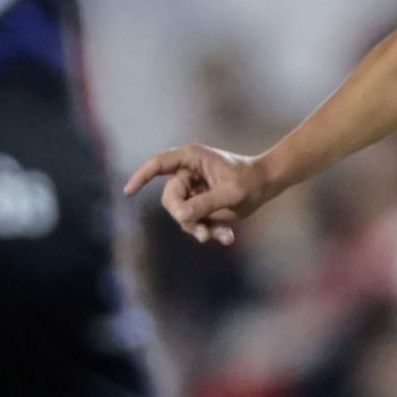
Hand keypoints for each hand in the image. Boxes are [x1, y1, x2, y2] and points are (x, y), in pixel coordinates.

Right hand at [123, 144, 277, 245]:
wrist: (267, 185)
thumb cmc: (251, 181)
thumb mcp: (231, 193)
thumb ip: (205, 203)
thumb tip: (180, 215)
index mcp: (191, 158)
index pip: (158, 164)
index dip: (141, 177)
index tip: (129, 192)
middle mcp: (187, 173)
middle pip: (170, 199)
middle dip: (184, 216)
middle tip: (202, 231)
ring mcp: (193, 189)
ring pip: (182, 215)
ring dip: (198, 228)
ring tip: (219, 236)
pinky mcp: (200, 204)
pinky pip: (196, 221)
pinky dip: (209, 231)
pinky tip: (227, 238)